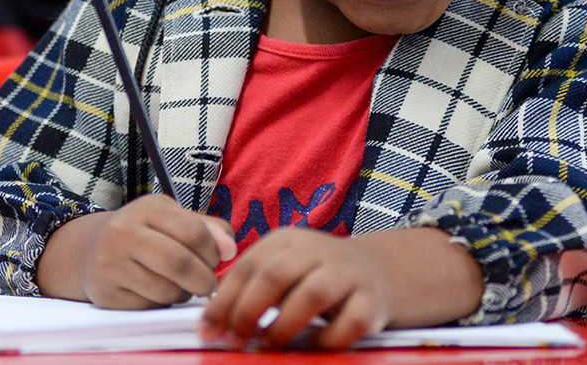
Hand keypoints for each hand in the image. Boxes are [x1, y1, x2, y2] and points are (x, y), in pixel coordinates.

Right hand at [38, 194, 235, 308]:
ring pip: (167, 290)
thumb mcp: (174, 218)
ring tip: (181, 284)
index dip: (213, 252)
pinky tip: (158, 291)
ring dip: (185, 293)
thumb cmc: (145, 233)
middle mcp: (124, 232)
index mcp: (147, 207)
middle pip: (180, 264)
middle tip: (208, 283)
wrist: (91, 250)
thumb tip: (230, 250)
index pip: (195, 233)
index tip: (214, 259)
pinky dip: (164, 303)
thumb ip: (209, 229)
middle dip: (204, 280)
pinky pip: (150, 306)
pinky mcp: (107, 293)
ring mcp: (112, 263)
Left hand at [200, 227, 481, 349]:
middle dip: (248, 311)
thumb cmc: (315, 277)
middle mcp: (317, 250)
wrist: (378, 272)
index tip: (208, 330)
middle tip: (235, 340)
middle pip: (275, 275)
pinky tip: (311, 347)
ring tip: (268, 345)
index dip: (224, 301)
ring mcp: (347, 274)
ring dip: (284, 325)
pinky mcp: (372, 302)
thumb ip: (250, 291)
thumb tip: (210, 327)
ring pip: (312, 294)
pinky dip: (326, 340)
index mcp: (287, 240)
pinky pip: (349, 323)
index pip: (248, 266)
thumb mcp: (283, 270)